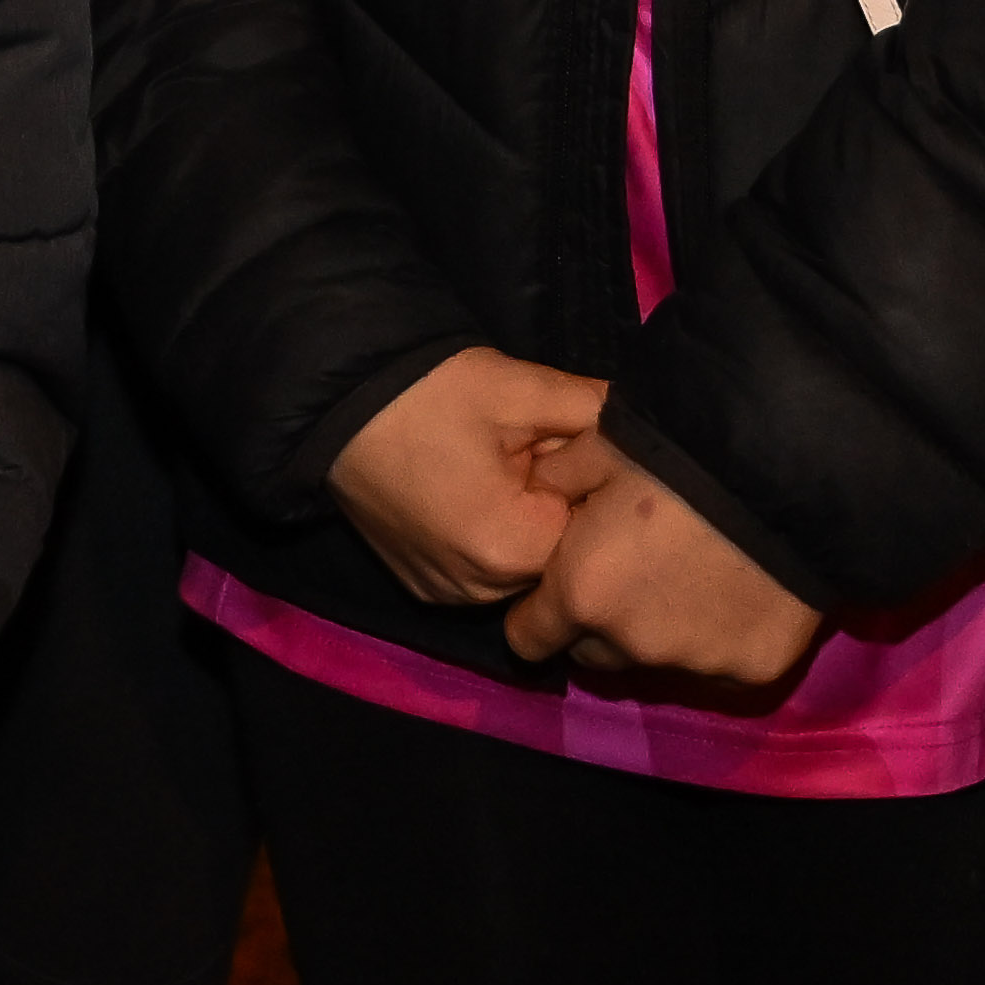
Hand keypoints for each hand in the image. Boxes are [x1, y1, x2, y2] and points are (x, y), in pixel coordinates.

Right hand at [329, 344, 611, 609]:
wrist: (335, 398)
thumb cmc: (429, 392)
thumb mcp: (522, 389)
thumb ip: (598, 410)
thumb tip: (649, 422)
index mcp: (511, 549)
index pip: (592, 531)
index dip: (588, 484)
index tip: (562, 445)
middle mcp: (479, 592)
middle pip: (557, 557)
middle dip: (557, 508)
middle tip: (528, 450)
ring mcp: (445, 595)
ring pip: (521, 569)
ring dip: (524, 527)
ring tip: (495, 469)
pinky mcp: (421, 587)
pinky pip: (481, 574)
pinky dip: (489, 540)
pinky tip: (470, 492)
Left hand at [502, 436, 826, 691]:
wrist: (797, 474)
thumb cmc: (685, 451)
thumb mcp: (602, 444)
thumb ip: (556, 479)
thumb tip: (537, 494)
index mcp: (582, 592)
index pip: (526, 638)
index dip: (538, 611)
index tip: (561, 584)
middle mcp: (631, 644)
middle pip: (592, 654)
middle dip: (599, 622)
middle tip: (631, 572)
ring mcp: (694, 666)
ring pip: (653, 662)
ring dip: (658, 633)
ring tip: (691, 577)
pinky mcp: (751, 674)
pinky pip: (717, 665)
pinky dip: (720, 637)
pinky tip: (741, 592)